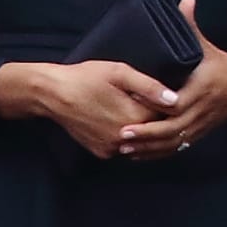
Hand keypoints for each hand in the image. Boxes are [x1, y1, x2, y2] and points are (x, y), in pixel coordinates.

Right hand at [38, 59, 175, 158]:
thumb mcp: (119, 73)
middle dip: (154, 117)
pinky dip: (125, 136)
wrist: (52, 94)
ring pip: (139, 141)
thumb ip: (149, 86)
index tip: (160, 93)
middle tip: (141, 99)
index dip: (166, 104)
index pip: (165, 116)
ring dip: (140, 128)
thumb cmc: (85, 78)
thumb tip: (174, 99)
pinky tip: (116, 118)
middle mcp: (126, 139)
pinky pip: (123, 147)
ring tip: (127, 107)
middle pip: (153, 131)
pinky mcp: (102, 152)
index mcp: (135, 117)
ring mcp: (112, 149)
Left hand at [116, 0, 226, 159]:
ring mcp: (198, 125)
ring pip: (172, 143)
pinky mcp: (198, 134)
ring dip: (148, 148)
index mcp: (199, 90)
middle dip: (145, 135)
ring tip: (124, 147)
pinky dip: (157, 153)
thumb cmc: (226, 67)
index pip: (175, 104)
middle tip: (121, 136)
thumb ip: (192, 27)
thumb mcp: (209, 48)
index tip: (134, 108)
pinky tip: (138, 154)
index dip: (155, 109)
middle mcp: (198, 111)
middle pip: (170, 130)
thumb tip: (185, 1)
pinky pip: (176, 147)